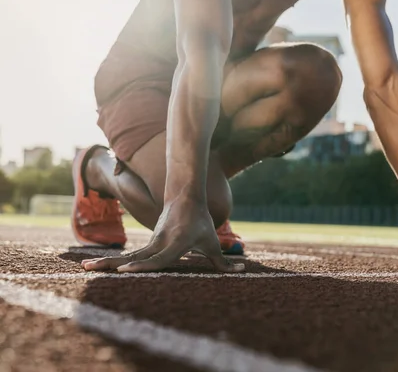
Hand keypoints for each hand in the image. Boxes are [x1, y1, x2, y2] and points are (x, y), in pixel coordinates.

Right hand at [81, 197, 244, 272]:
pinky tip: (95, 265)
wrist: (185, 197)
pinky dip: (113, 260)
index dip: (143, 265)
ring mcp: (151, 243)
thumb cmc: (201, 222)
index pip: (158, 257)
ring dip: (107, 262)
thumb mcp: (213, 242)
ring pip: (128, 255)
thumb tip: (242, 271)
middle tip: (92, 269)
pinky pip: (129, 255)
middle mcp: (160, 243)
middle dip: (114, 265)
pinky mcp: (147, 243)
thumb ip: (224, 261)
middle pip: (135, 257)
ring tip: (85, 266)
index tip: (126, 270)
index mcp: (176, 243)